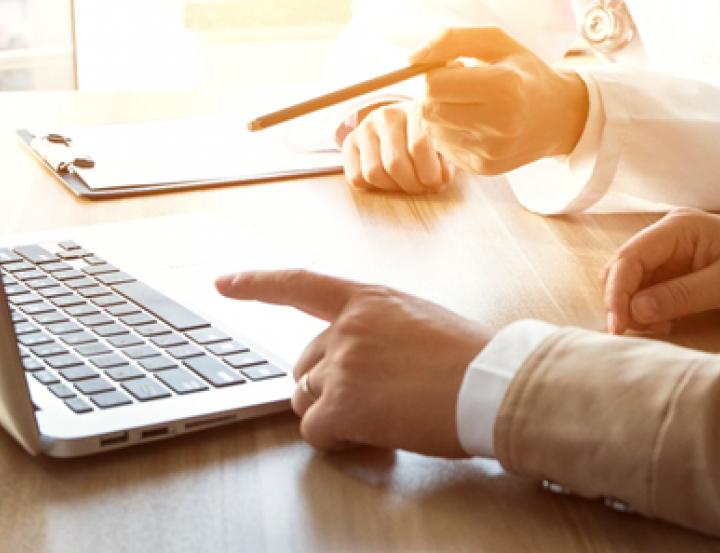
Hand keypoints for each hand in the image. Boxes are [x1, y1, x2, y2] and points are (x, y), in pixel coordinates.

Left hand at [215, 270, 494, 456]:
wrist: (494, 384)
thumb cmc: (470, 356)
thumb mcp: (419, 320)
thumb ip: (378, 328)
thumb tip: (360, 359)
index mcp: (367, 299)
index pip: (299, 284)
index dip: (257, 283)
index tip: (224, 281)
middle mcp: (347, 327)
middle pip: (303, 362)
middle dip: (325, 384)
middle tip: (366, 399)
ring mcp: (343, 365)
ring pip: (306, 397)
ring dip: (332, 412)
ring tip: (378, 415)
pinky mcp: (345, 405)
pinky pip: (315, 429)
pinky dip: (336, 438)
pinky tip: (368, 435)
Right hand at [341, 101, 455, 192]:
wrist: (401, 121)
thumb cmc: (426, 135)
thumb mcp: (442, 143)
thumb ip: (447, 160)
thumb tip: (444, 177)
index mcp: (415, 110)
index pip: (419, 146)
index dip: (430, 173)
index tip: (438, 183)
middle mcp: (387, 115)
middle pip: (395, 163)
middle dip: (412, 185)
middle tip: (422, 187)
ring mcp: (365, 127)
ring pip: (373, 172)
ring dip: (393, 188)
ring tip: (406, 184)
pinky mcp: (350, 141)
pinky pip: (356, 176)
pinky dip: (373, 187)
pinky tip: (388, 180)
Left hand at [412, 27, 588, 175]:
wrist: (559, 116)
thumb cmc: (524, 73)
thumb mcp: (496, 42)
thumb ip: (451, 40)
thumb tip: (411, 58)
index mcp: (504, 86)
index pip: (434, 84)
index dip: (436, 72)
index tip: (455, 68)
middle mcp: (500, 123)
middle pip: (428, 110)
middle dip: (434, 95)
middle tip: (458, 87)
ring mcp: (492, 151)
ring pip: (432, 131)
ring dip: (441, 115)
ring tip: (467, 105)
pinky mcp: (485, 168)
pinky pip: (444, 149)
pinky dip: (451, 134)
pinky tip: (474, 124)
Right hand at [599, 208, 719, 334]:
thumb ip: (680, 296)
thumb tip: (635, 311)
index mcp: (678, 228)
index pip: (629, 258)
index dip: (617, 294)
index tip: (618, 328)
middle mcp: (668, 235)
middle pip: (623, 268)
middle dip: (622, 301)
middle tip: (637, 332)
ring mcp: (672, 252)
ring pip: (633, 280)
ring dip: (635, 306)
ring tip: (659, 327)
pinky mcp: (679, 269)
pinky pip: (650, 288)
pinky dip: (649, 308)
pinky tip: (667, 322)